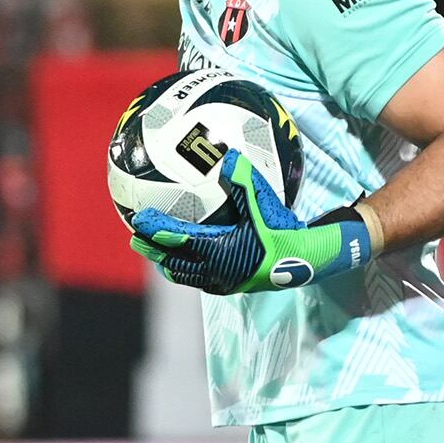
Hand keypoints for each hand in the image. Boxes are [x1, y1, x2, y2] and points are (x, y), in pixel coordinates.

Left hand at [127, 155, 372, 295]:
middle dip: (153, 250)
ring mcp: (224, 281)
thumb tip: (229, 156)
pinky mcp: (235, 286)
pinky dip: (188, 271)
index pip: (177, 240)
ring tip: (157, 255)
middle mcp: (216, 270)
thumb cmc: (284, 231)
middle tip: (135, 239)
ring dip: (170, 263)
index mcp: (218, 251)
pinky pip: (202, 280)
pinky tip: (190, 264)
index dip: (156, 230)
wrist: (308, 260)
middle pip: (175, 262)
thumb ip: (243, 182)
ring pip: (187, 275)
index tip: (138, 221)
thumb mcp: (263, 204)